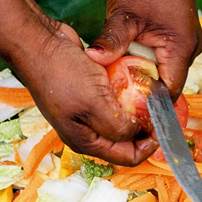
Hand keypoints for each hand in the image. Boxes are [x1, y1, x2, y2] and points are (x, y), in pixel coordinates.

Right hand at [9, 16, 158, 165]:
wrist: (38, 43)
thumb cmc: (61, 75)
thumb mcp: (94, 103)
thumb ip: (118, 126)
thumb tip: (138, 133)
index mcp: (86, 142)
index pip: (127, 158)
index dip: (149, 146)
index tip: (163, 126)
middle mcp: (88, 132)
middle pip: (126, 141)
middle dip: (146, 129)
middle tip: (161, 110)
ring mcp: (88, 113)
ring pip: (122, 120)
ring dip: (138, 110)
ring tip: (152, 95)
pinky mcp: (90, 93)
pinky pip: (116, 101)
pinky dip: (127, 94)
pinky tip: (137, 81)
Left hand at [86, 0, 201, 99]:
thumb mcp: (124, 14)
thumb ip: (111, 41)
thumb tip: (93, 60)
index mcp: (181, 49)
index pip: (169, 92)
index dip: (149, 105)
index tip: (128, 111)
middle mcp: (190, 49)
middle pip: (168, 84)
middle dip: (144, 91)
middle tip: (119, 97)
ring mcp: (187, 42)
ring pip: (166, 70)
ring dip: (145, 73)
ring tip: (122, 77)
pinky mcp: (180, 35)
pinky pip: (166, 57)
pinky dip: (149, 60)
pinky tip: (131, 57)